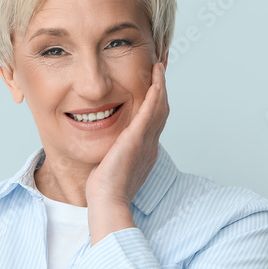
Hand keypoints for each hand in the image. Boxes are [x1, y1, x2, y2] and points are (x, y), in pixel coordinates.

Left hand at [86, 61, 168, 207]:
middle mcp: (150, 144)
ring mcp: (146, 142)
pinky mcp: (136, 140)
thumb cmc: (106, 190)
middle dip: (162, 88)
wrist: (108, 201)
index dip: (156, 102)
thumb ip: (115, 154)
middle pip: (162, 110)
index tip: (154, 86)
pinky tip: (155, 79)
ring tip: (159, 67)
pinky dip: (155, 94)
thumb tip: (109, 148)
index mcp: (145, 151)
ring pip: (160, 107)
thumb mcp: (113, 166)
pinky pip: (150, 112)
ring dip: (161, 85)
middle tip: (160, 69)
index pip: (154, 121)